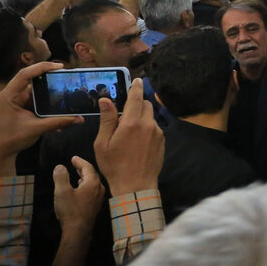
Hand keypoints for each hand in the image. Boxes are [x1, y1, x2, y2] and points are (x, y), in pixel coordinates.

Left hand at [0, 62, 82, 167]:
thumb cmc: (10, 139)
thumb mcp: (35, 129)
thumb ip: (58, 122)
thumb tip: (79, 119)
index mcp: (10, 95)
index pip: (25, 74)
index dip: (42, 67)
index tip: (59, 67)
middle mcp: (13, 95)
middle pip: (33, 81)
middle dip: (50, 79)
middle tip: (66, 78)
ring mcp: (17, 102)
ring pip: (37, 93)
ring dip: (50, 94)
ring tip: (66, 93)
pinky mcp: (22, 109)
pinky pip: (37, 103)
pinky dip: (47, 106)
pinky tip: (58, 112)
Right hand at [53, 157, 104, 234]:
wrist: (78, 230)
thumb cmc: (70, 210)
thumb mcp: (62, 191)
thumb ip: (61, 177)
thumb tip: (60, 167)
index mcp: (93, 183)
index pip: (88, 167)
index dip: (80, 162)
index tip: (73, 158)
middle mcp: (99, 189)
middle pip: (92, 175)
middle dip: (83, 168)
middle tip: (75, 164)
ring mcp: (99, 198)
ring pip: (93, 183)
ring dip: (84, 177)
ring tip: (77, 175)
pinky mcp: (95, 206)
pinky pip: (92, 191)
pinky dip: (86, 186)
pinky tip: (79, 189)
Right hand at [93, 79, 163, 195]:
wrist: (136, 186)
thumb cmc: (114, 165)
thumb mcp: (103, 143)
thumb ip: (107, 119)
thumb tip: (106, 100)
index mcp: (132, 123)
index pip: (136, 98)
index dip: (136, 87)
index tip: (137, 79)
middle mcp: (148, 124)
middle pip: (146, 105)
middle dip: (137, 104)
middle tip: (125, 114)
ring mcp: (158, 133)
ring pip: (151, 117)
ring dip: (142, 118)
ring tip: (129, 132)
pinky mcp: (163, 142)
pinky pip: (155, 128)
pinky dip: (147, 128)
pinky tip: (138, 142)